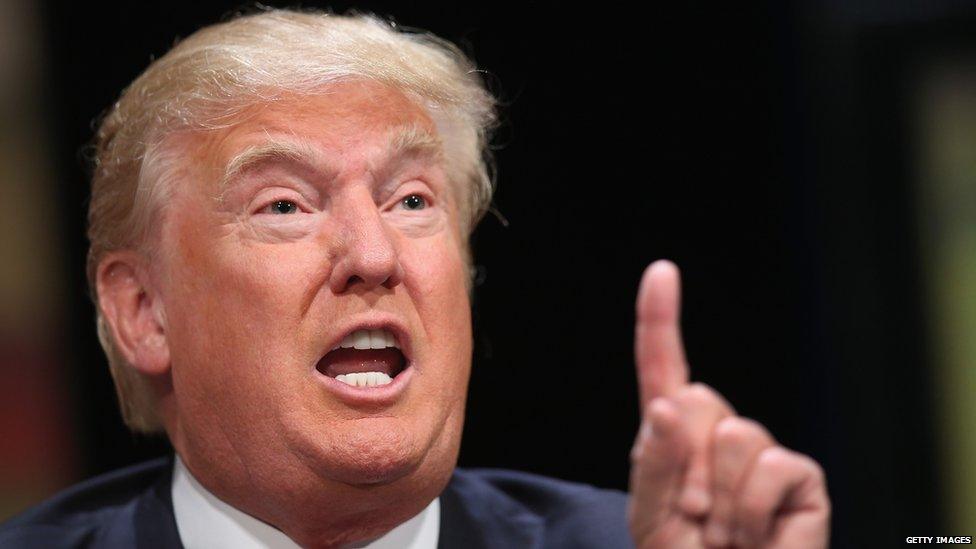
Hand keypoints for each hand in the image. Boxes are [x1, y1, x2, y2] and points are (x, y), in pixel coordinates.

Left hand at [627, 261, 829, 547]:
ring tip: (724, 531)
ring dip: (717, 496)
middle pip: (697, 398)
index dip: (660, 319)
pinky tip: (755, 535)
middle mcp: (719, 433)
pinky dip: (750, 511)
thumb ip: (651, 462)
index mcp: (674, 436)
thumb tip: (665, 404)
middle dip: (684, 463)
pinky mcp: (801, 476)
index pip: (664, 368)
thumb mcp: (651, 514)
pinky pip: (769, 467)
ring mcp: (763, 451)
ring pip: (734, 433)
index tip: (661, 271)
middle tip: (693, 514)